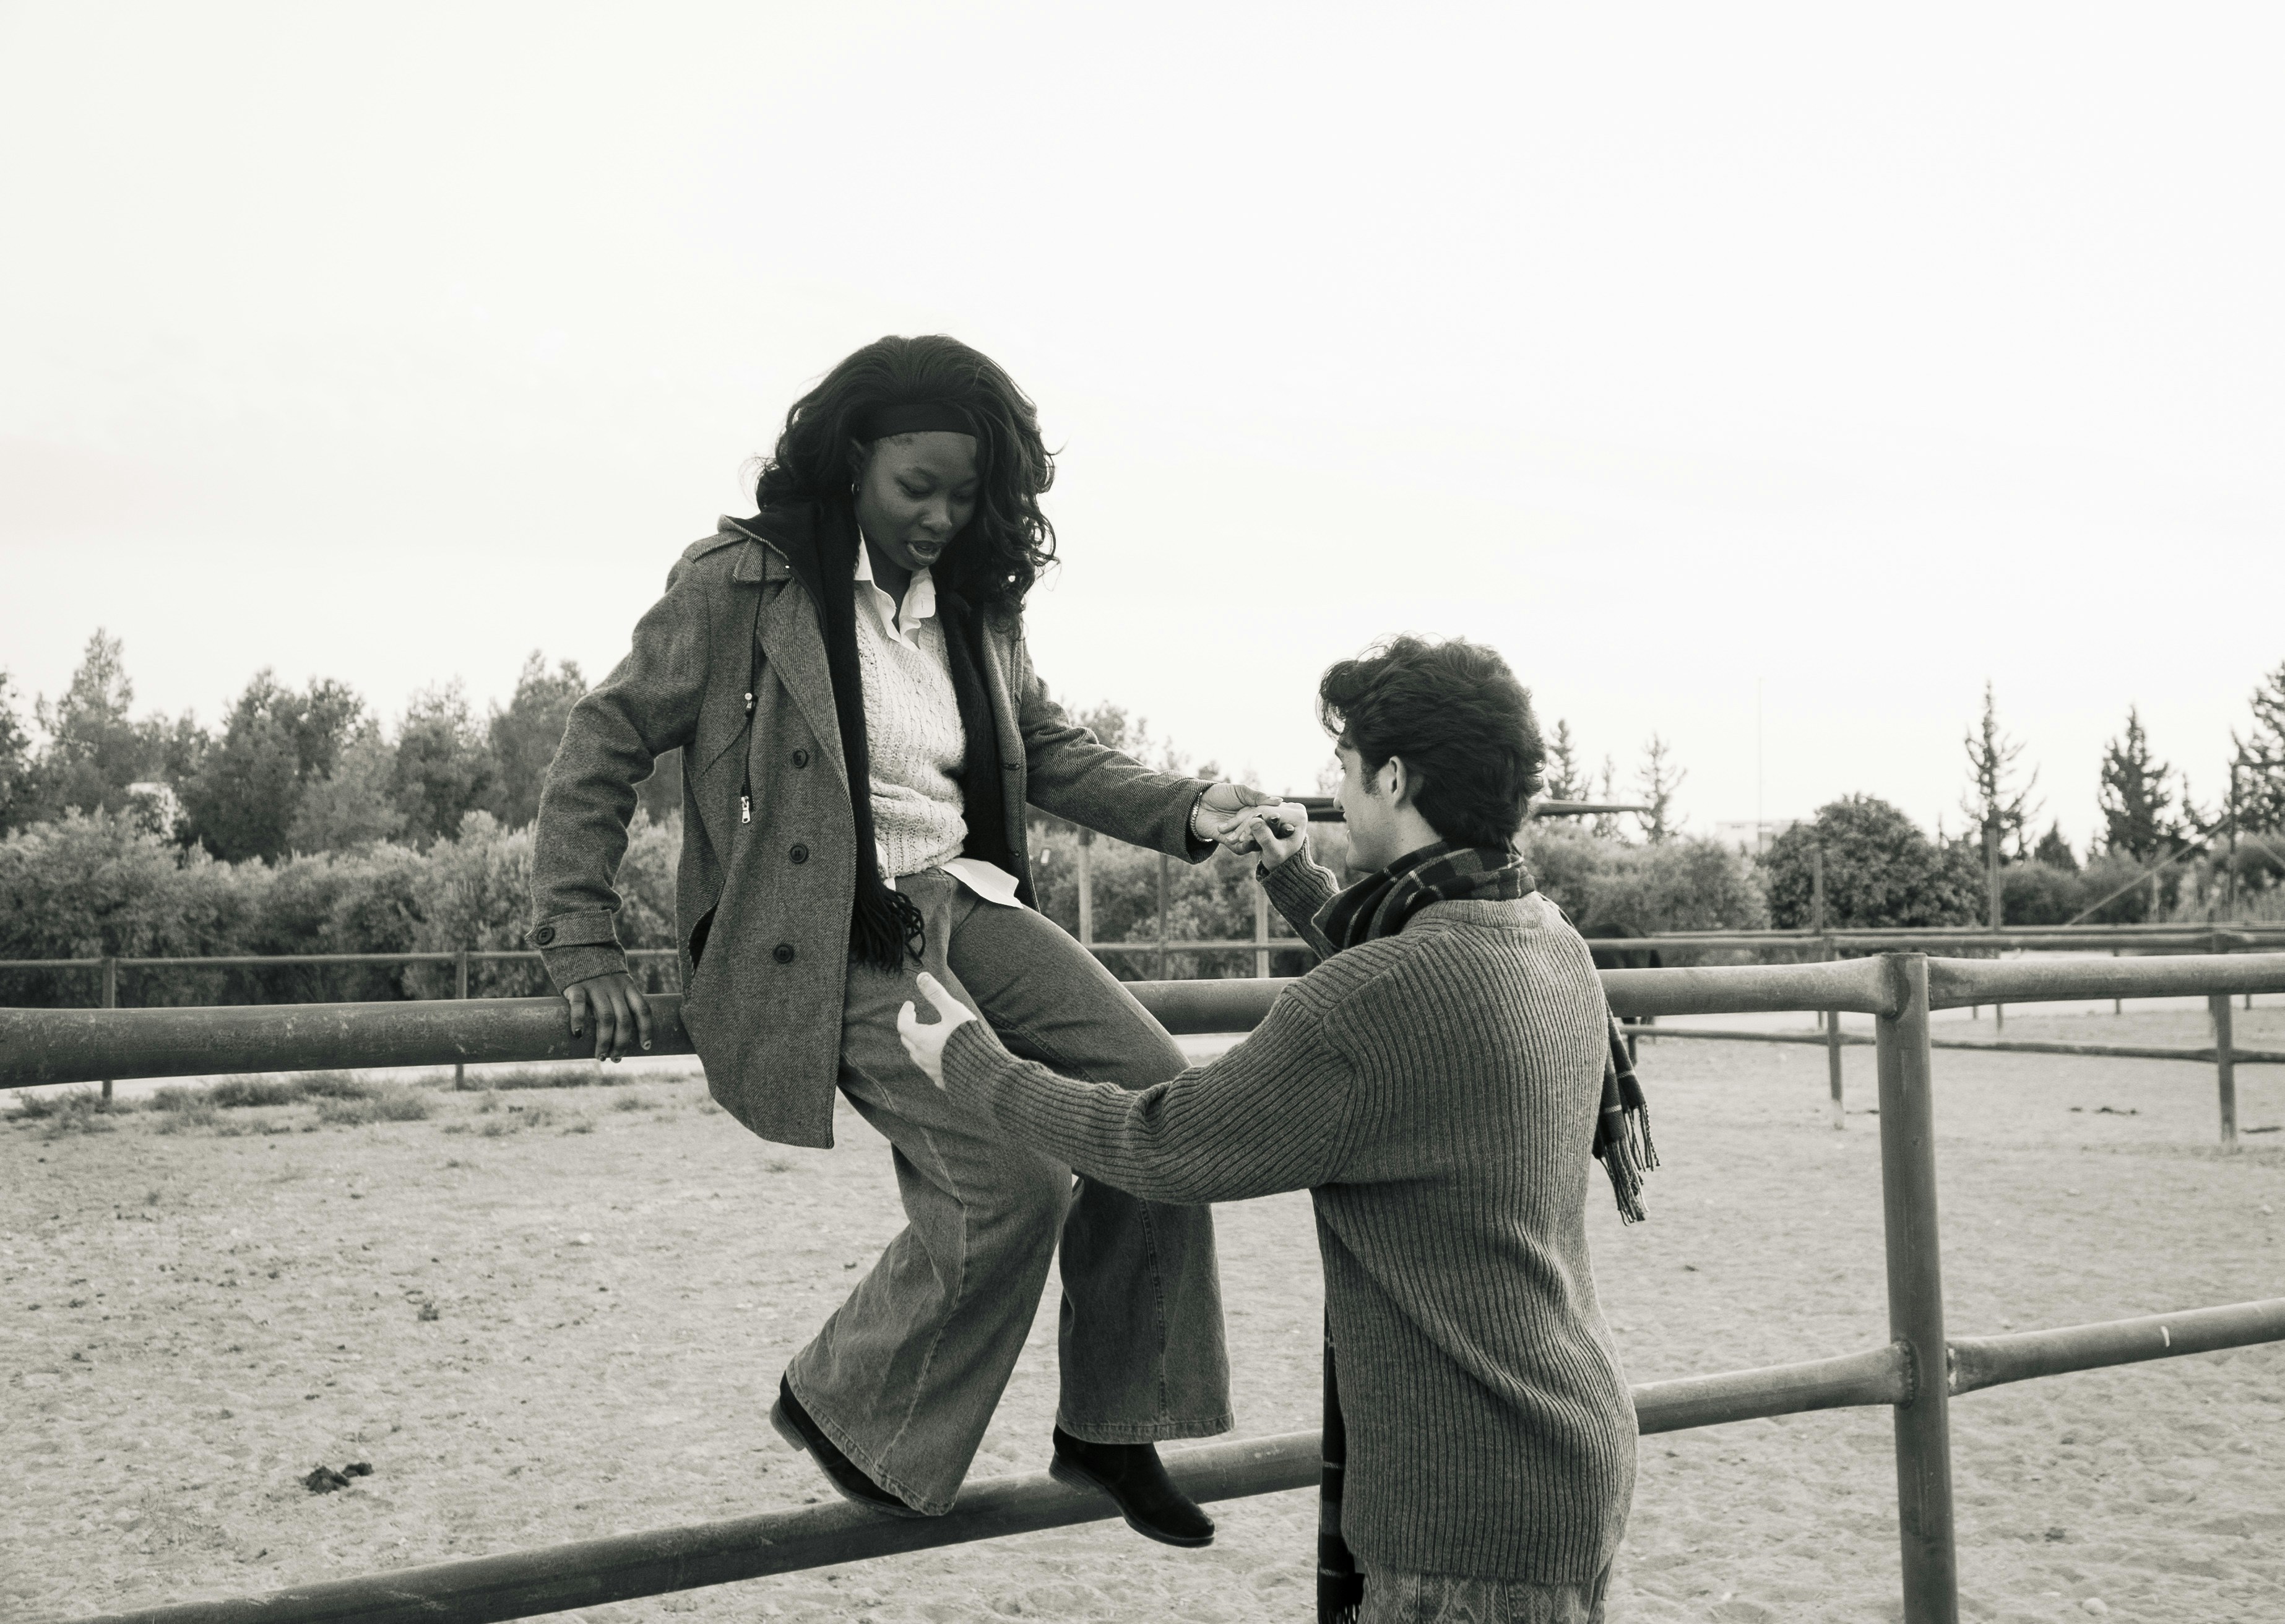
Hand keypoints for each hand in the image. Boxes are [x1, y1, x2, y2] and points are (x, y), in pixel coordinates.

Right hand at [564, 971, 651, 1062]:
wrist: (578, 948)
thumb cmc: (600, 974)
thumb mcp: (617, 983)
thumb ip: (621, 1001)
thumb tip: (624, 1032)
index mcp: (628, 986)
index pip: (643, 1009)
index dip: (647, 1029)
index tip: (646, 1047)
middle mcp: (614, 987)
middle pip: (624, 1019)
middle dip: (622, 1042)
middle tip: (617, 1059)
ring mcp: (596, 986)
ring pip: (606, 1017)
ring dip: (604, 1041)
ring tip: (601, 1056)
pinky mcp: (576, 987)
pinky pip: (579, 1005)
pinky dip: (578, 1020)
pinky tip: (578, 1035)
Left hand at [896, 971, 977, 1089]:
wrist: (987, 1071)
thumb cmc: (970, 1039)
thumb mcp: (954, 1011)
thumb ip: (936, 994)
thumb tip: (921, 976)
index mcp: (923, 1039)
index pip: (903, 1025)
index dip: (904, 1012)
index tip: (910, 1004)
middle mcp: (923, 1057)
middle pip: (907, 1041)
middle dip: (909, 1027)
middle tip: (916, 1017)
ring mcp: (932, 1071)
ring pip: (917, 1056)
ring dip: (918, 1044)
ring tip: (928, 1035)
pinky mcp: (942, 1081)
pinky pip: (930, 1069)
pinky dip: (931, 1059)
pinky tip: (941, 1055)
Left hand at [1195, 781, 1279, 851]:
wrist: (1198, 803)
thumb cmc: (1220, 794)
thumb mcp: (1241, 792)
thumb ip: (1259, 797)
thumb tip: (1280, 801)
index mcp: (1257, 812)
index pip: (1273, 818)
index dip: (1282, 820)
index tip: (1293, 821)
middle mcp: (1252, 825)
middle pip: (1267, 832)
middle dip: (1276, 832)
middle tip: (1287, 831)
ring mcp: (1242, 835)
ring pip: (1257, 841)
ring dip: (1263, 840)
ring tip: (1268, 836)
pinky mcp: (1232, 844)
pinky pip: (1243, 849)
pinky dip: (1248, 846)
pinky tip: (1251, 841)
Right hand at [1229, 801, 1311, 870]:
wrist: (1287, 865)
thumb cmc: (1281, 862)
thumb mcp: (1273, 852)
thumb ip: (1265, 837)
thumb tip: (1254, 821)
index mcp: (1298, 815)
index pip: (1269, 814)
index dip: (1252, 826)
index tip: (1238, 839)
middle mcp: (1295, 808)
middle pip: (1263, 810)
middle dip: (1245, 824)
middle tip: (1230, 838)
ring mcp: (1287, 806)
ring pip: (1258, 809)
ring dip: (1242, 822)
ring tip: (1229, 836)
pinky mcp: (1279, 808)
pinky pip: (1257, 810)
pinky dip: (1245, 820)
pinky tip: (1232, 829)